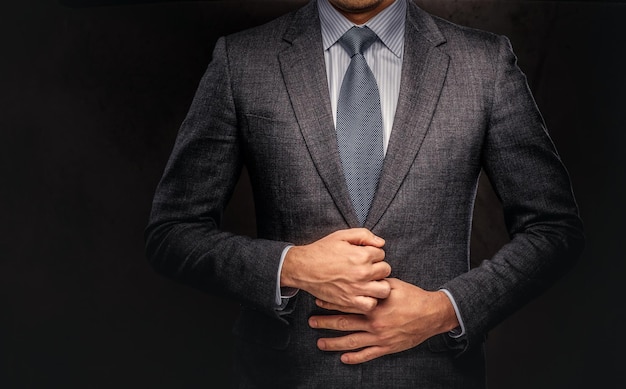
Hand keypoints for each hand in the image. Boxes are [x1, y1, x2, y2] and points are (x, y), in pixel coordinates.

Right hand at [280, 228, 390, 312]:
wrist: (303, 267)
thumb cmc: (322, 251)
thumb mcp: (342, 236)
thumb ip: (364, 235)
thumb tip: (381, 243)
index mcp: (361, 255)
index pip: (382, 254)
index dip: (373, 254)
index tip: (364, 256)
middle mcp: (362, 272)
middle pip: (385, 270)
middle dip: (378, 268)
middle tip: (368, 269)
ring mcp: (357, 288)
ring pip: (384, 290)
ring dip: (379, 285)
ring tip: (370, 282)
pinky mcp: (349, 301)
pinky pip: (370, 305)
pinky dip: (370, 301)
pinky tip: (363, 294)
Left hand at [309, 278, 459, 363]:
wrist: (432, 314)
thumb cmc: (413, 297)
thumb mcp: (393, 284)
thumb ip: (375, 284)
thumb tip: (362, 278)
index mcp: (374, 305)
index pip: (347, 304)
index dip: (331, 304)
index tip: (318, 302)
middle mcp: (374, 322)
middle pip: (344, 323)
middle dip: (326, 323)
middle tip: (311, 322)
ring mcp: (380, 337)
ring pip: (352, 341)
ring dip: (334, 343)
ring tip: (320, 343)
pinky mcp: (387, 347)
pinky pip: (368, 354)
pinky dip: (355, 358)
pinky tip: (344, 358)